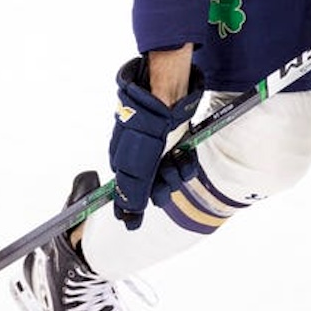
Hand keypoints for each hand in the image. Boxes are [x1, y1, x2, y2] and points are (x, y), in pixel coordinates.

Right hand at [108, 56, 204, 229]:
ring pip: (171, 177)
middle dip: (163, 186)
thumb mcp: (136, 164)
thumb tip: (127, 220)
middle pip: (154, 189)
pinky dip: (187, 163)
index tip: (145, 205)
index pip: (129, 194)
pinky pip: (184, 164)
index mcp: (123, 163)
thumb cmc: (146, 125)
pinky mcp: (177, 141)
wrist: (167, 90)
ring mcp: (160, 150)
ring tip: (177, 158)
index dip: (138, 203)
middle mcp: (141, 158)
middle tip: (165, 171)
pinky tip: (186, 155)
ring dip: (177, 173)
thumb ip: (132, 192)